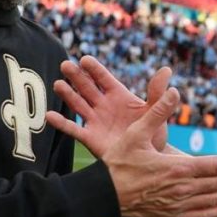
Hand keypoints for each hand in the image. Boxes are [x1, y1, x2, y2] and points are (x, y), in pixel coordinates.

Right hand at [47, 55, 169, 157]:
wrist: (148, 157)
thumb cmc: (153, 131)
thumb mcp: (155, 111)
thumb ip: (157, 92)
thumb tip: (167, 70)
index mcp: (118, 95)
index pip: (104, 78)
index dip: (94, 69)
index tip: (84, 59)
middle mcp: (103, 105)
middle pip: (87, 87)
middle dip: (76, 77)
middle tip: (65, 65)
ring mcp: (95, 120)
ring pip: (78, 104)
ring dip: (67, 94)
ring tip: (58, 84)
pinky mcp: (90, 137)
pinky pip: (73, 129)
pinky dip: (61, 123)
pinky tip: (49, 116)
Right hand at [59, 80, 216, 216]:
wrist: (101, 197)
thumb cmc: (117, 162)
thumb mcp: (136, 133)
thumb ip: (157, 112)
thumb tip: (175, 90)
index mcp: (177, 169)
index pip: (216, 166)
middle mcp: (182, 190)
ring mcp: (177, 207)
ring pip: (214, 202)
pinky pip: (201, 215)